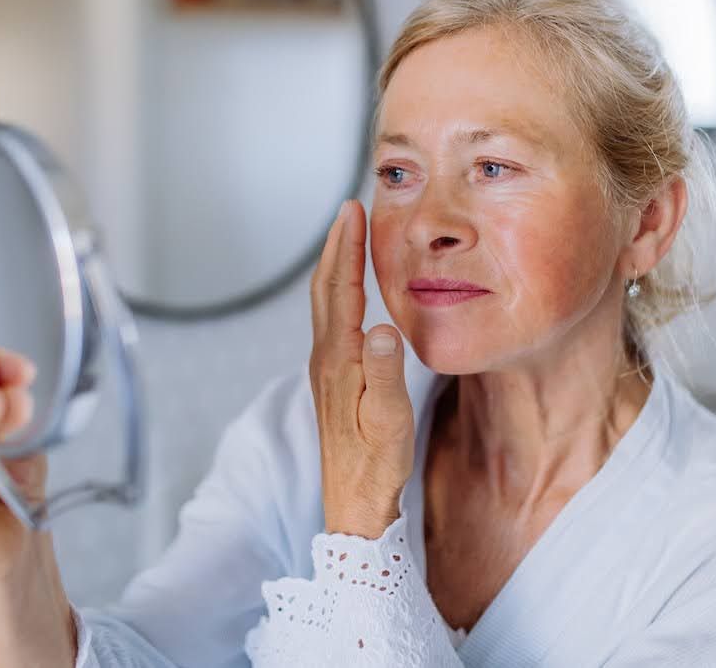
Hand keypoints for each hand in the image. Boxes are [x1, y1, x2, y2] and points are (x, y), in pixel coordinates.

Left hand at [309, 199, 414, 538]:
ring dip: (335, 266)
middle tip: (348, 210)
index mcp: (340, 362)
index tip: (352, 210)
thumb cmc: (377, 467)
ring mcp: (326, 370)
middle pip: (325, 289)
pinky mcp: (333, 381)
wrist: (355, 505)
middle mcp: (326, 359)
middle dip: (336, 246)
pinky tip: (351, 294)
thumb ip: (386, 374)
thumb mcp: (390, 422)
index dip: (346, 247)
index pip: (341, 291)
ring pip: (325, 305)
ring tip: (349, 238)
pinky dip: (340, 293)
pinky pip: (332, 322)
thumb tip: (383, 328)